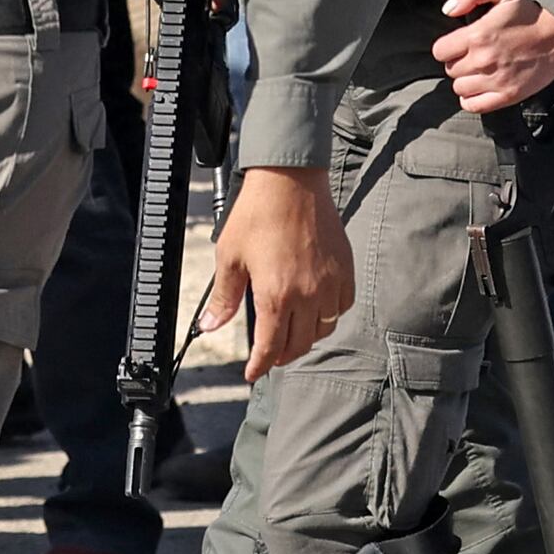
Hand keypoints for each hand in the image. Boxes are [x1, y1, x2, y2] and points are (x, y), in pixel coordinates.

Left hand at [197, 166, 355, 379]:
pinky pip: (342, 306)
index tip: (253, 373)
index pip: (270, 347)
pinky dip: (329, 316)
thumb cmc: (257, 214)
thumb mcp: (230, 257)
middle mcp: (307, 295)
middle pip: (299, 345)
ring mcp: (330, 282)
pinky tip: (316, 310)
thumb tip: (209, 326)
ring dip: (306, 338)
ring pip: (323, 329)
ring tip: (291, 334)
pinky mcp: (344, 269)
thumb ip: (224, 298)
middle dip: (281, 356)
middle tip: (269, 356)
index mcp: (275, 295)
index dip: (260, 366)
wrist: (290, 180)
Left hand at [432, 0, 553, 112]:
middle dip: (458, 61)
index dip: (447, 46)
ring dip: (465, 79)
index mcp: (478, 35)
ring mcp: (495, 81)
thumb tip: (449, 9)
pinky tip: (480, 86)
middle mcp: (483, 60)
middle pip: (450, 69)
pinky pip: (473, 105)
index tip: (458, 44)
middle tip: (474, 54)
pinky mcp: (506, 96)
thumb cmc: (530, 14)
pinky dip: (472, 99)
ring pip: (459, 88)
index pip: (440, 51)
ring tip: (479, 69)